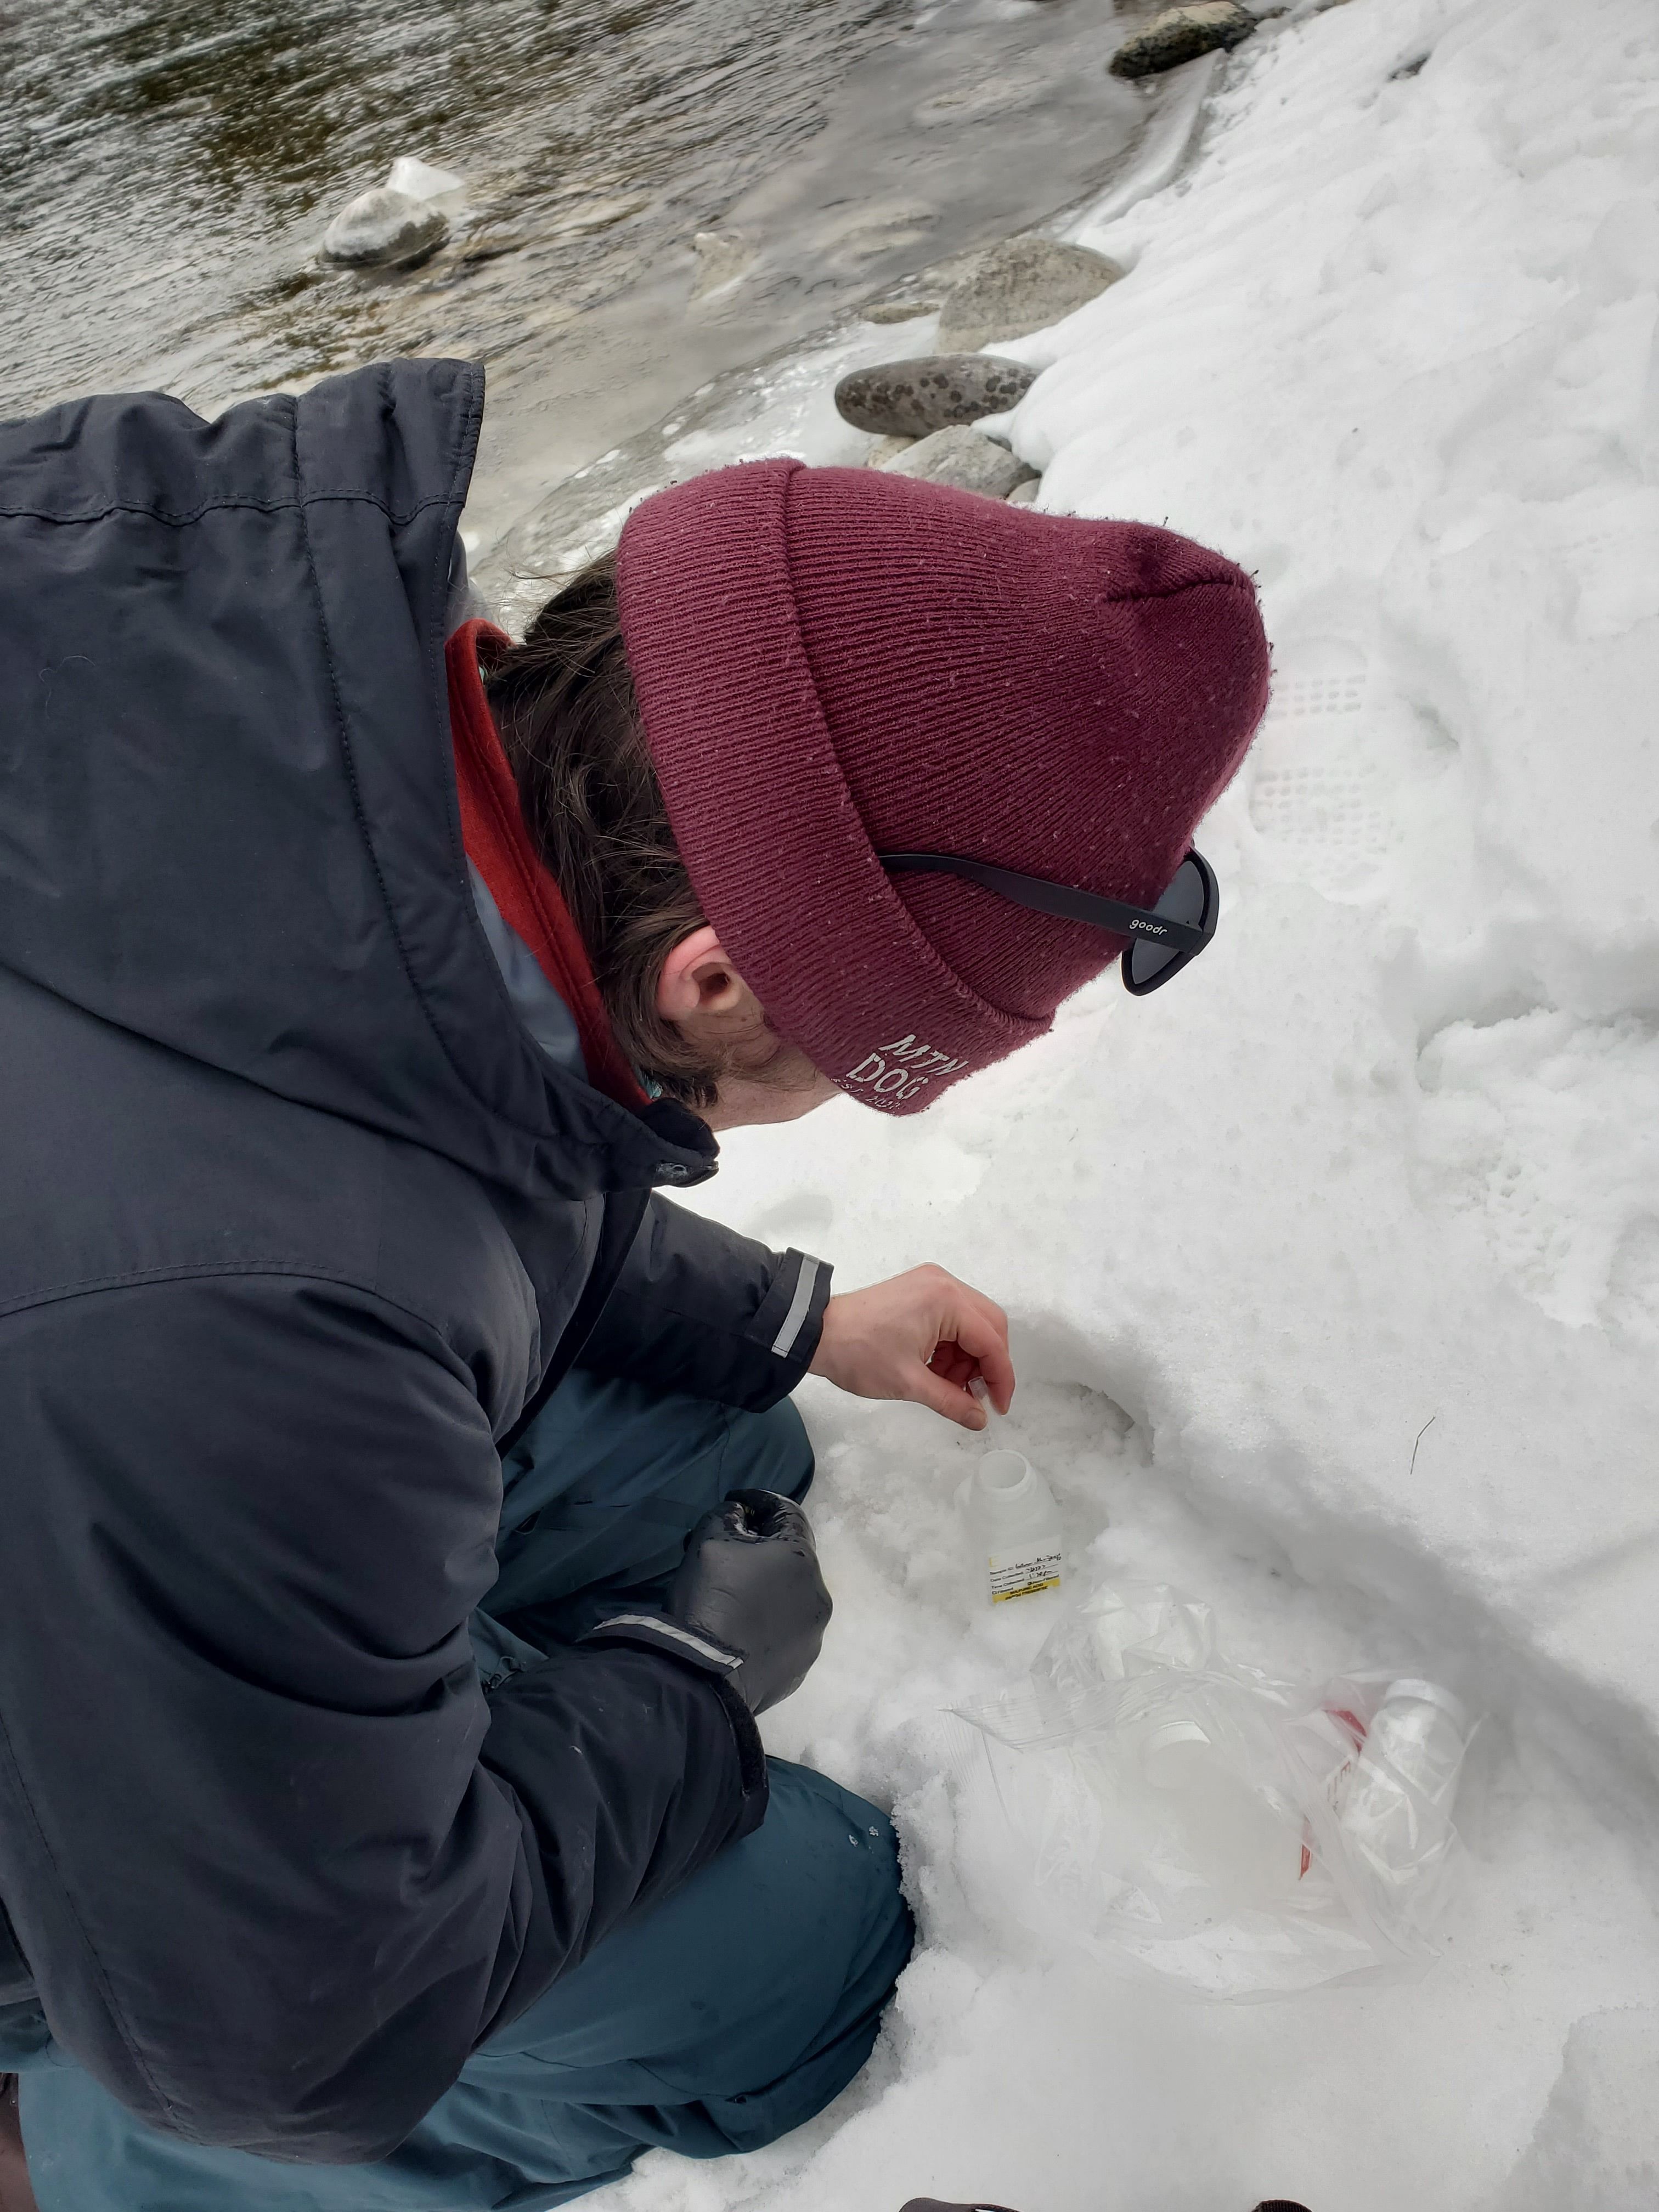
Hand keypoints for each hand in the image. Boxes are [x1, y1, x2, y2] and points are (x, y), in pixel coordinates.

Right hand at [668, 1491, 832, 1713]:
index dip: (759, 1500)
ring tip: (733, 1589)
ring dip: (767, 1584)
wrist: (705, 1676)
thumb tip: (741, 1515)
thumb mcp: (709, 1539)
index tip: (735, 1500)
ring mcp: (814, 1635)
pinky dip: (768, 1619)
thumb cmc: (711, 1598)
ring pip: (791, 1595)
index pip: (788, 1512)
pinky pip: (786, 1630)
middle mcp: (819, 1594)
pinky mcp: (801, 1665)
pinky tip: (742, 1624)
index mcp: (803, 1559)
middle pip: (792, 1556)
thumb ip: (728, 1515)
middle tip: (728, 1545)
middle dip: (761, 1545)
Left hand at [809, 1265, 1014, 1430]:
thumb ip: (951, 1402)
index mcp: (946, 1300)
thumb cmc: (859, 1354)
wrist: (815, 1332)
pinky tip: (937, 1369)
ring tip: (947, 1385)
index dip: (1000, 1377)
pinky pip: (952, 1318)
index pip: (991, 1340)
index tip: (998, 1407)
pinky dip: (951, 1346)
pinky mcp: (920, 1290)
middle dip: (986, 1364)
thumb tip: (980, 1419)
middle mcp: (945, 1283)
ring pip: (971, 1323)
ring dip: (967, 1357)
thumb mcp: (909, 1383)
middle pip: (988, 1326)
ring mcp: (932, 1283)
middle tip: (975, 1395)